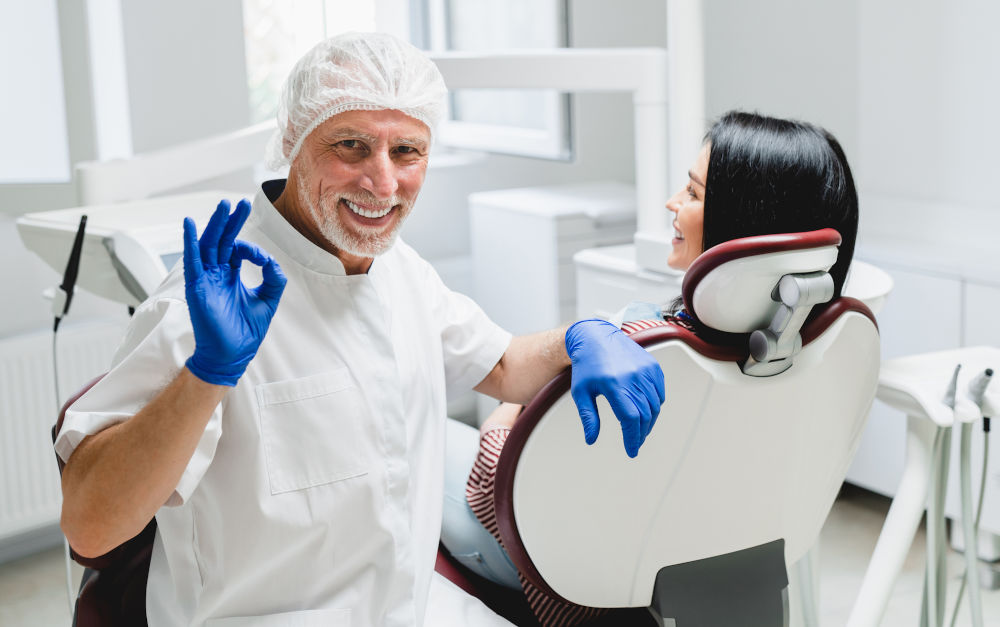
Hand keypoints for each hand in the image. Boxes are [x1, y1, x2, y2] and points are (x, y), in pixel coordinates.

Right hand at [183, 199, 286, 385]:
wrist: (232, 355)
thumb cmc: (245, 331)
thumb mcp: (268, 300)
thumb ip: (273, 278)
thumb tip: (271, 260)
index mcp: (230, 276)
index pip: (237, 250)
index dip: (251, 248)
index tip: (263, 259)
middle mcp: (216, 275)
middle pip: (222, 241)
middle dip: (231, 221)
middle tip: (238, 203)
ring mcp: (204, 279)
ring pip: (208, 245)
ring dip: (215, 224)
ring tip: (223, 205)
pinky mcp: (196, 287)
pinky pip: (192, 260)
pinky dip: (191, 242)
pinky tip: (191, 225)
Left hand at [565, 319, 665, 457]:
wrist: (595, 337)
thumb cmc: (586, 365)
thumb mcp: (581, 392)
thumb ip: (588, 417)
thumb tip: (591, 439)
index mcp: (614, 384)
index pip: (630, 418)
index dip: (632, 438)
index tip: (631, 450)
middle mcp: (633, 376)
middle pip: (645, 415)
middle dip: (641, 434)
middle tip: (635, 444)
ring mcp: (645, 370)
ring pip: (654, 406)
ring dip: (649, 422)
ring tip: (640, 431)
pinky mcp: (652, 366)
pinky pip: (659, 393)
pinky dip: (655, 406)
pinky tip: (646, 412)